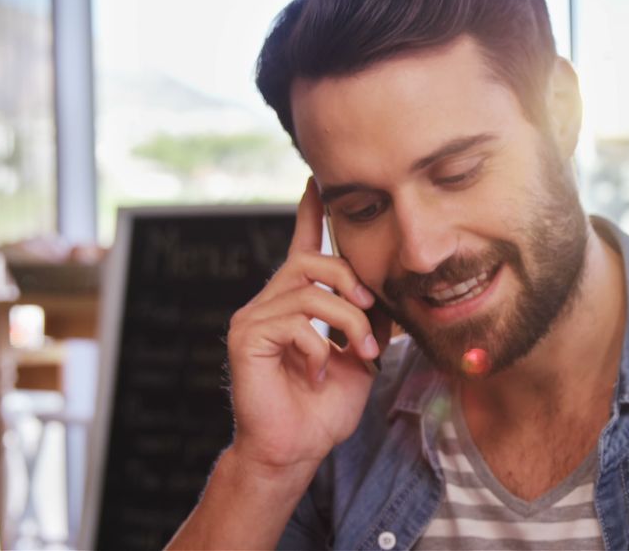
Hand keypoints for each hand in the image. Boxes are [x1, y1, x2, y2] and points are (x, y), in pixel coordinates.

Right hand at [225, 177, 391, 472]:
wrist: (297, 449)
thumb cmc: (324, 407)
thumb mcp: (362, 357)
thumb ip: (369, 320)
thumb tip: (383, 291)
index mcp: (297, 303)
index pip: (302, 247)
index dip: (310, 213)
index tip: (316, 180)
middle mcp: (270, 302)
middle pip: (313, 261)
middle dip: (352, 282)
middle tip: (371, 317)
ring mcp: (254, 318)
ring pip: (310, 292)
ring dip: (348, 323)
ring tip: (361, 354)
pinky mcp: (245, 338)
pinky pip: (294, 323)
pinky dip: (318, 349)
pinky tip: (317, 372)